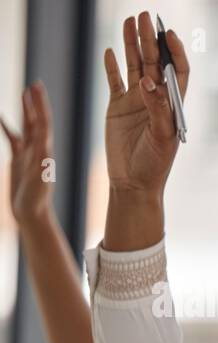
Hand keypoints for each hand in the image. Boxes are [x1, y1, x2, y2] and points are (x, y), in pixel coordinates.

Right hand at [1, 82, 54, 226]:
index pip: (42, 122)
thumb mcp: (38, 180)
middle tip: (35, 84)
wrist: (32, 214)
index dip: (40, 105)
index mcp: (44, 151)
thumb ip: (41, 162)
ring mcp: (29, 154)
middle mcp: (39, 150)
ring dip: (25, 110)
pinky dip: (7, 127)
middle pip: (37, 120)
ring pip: (27, 127)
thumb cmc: (36, 200)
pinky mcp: (19, 161)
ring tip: (23, 93)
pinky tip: (0, 118)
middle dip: (36, 103)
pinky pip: (13, 139)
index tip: (37, 87)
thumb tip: (43, 144)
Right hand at [102, 12, 188, 198]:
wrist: (133, 183)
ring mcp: (136, 101)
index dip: (175, 52)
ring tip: (128, 21)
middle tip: (145, 16)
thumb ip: (158, 109)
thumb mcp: (162, 138)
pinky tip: (109, 50)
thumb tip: (149, 81)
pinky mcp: (117, 107)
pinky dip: (111, 65)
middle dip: (150, 39)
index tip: (169, 34)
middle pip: (154, 62)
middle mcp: (155, 99)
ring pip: (134, 66)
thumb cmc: (154, 165)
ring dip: (131, 44)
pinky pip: (114, 80)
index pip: (177, 72)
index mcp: (172, 106)